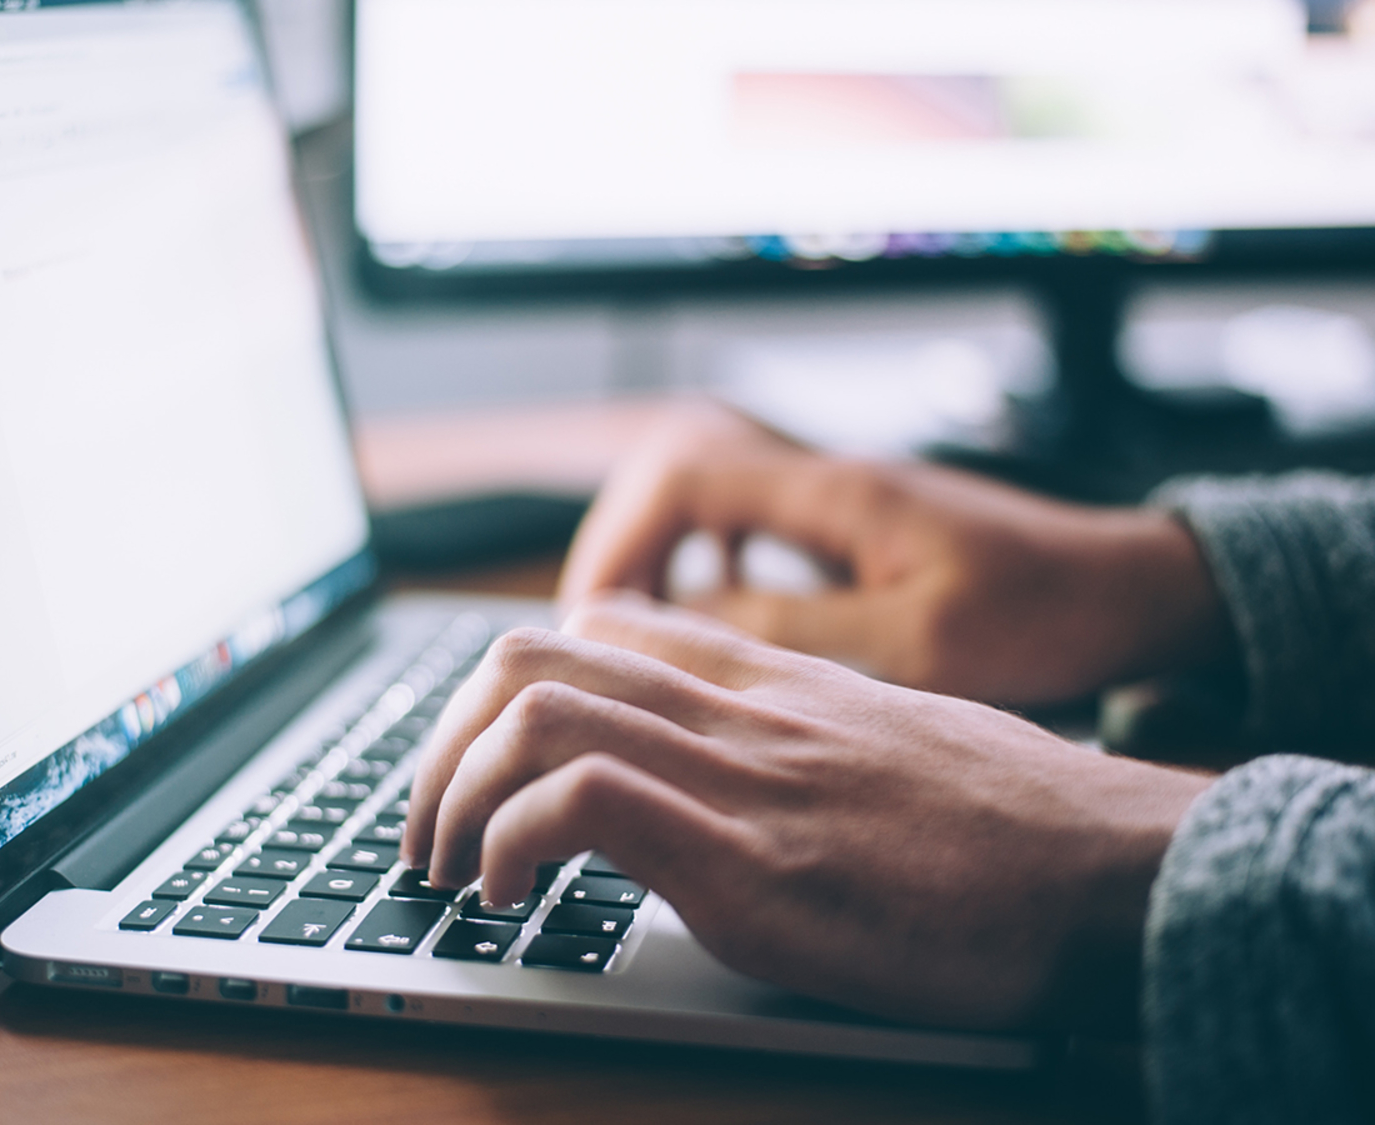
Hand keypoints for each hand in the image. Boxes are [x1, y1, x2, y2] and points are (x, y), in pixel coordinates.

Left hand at [404, 593, 1212, 1030]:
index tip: (484, 762)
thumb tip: (731, 773)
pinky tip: (509, 897)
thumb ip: (795, 738)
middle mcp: (739, 708)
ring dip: (452, 792)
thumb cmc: (1013, 823)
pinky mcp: (751, 861)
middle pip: (532, 654)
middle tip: (429, 825)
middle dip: (443, 740)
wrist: (1113, 869)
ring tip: (448, 868)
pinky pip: (581, 801)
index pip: (598, 627)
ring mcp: (740, 776)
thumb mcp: (888, 744)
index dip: (507, 688)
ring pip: (534, 709)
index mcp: (768, 681)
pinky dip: (510, 842)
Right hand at [558, 402, 1229, 705]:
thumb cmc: (1043, 613)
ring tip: (637, 624)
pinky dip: (709, 560)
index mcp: (836, 493)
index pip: (684, 474)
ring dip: (660, 550)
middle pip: (678, 471)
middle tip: (598, 625)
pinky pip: (749, 522)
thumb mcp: (918, 642)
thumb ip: (798, 627)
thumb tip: (689, 622)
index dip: (620, 538)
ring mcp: (840, 499)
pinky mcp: (855, 526)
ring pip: (708, 494)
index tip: (596, 614)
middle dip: (623, 543)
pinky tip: (713, 613)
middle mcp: (827, 479)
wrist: (1126, 589)